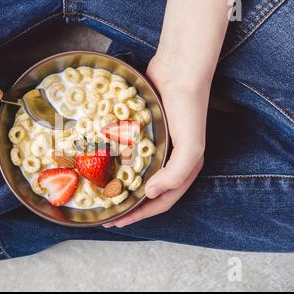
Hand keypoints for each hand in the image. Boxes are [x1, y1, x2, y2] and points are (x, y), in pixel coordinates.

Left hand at [103, 0, 232, 227]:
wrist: (179, 73)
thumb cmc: (188, 111)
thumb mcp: (191, 147)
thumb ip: (175, 174)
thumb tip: (150, 194)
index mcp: (183, 170)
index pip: (161, 202)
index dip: (140, 215)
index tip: (118, 221)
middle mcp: (169, 162)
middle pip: (147, 193)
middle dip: (128, 207)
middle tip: (106, 215)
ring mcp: (157, 147)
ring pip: (137, 175)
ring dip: (122, 188)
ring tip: (102, 196)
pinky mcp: (145, 133)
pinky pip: (129, 154)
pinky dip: (118, 164)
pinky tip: (102, 166)